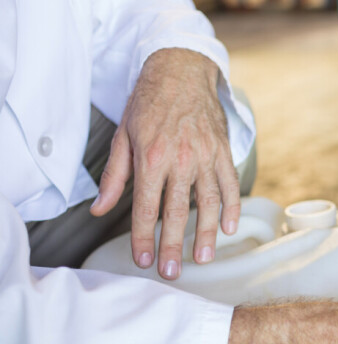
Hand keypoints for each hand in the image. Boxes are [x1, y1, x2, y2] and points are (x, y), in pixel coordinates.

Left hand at [90, 48, 239, 279]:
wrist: (181, 72)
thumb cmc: (149, 104)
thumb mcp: (123, 137)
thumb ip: (114, 177)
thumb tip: (99, 209)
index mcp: (151, 157)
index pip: (145, 208)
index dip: (143, 238)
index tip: (144, 260)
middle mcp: (180, 159)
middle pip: (177, 212)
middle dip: (174, 246)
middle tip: (172, 272)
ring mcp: (205, 156)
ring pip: (209, 203)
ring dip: (207, 235)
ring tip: (202, 258)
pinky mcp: (223, 152)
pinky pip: (231, 186)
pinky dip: (232, 209)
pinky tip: (229, 230)